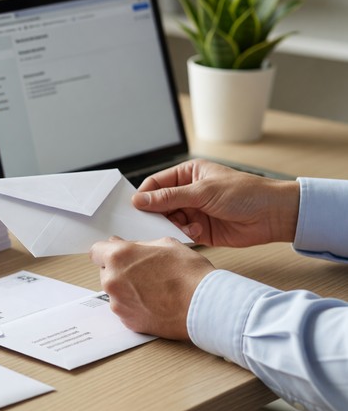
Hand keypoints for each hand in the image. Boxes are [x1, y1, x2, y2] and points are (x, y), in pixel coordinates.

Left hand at [89, 236, 214, 339]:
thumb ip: (138, 245)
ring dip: (127, 288)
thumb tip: (124, 244)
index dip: (108, 252)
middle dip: (120, 270)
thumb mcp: (166, 244)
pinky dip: (135, 305)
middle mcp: (113, 280)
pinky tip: (155, 302)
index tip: (117, 255)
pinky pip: (125, 308)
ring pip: (115, 291)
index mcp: (119, 257)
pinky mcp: (128, 321)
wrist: (204, 306)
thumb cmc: (189, 274)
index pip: (96, 251)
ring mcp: (118, 303)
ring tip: (154, 288)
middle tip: (145, 271)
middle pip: (106, 272)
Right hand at [133, 159, 299, 247]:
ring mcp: (194, 211)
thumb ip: (169, 197)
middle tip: (154, 223)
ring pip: (168, 221)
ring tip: (186, 227)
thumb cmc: (246, 193)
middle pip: (159, 204)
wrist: (274, 215)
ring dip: (173, 226)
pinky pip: (181, 234)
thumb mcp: (203, 191)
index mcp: (188, 174)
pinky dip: (185, 235)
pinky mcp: (201, 230)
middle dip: (157, 214)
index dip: (144, 196)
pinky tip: (197, 233)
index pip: (156, 184)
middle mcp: (189, 192)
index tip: (136, 208)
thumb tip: (140, 199)